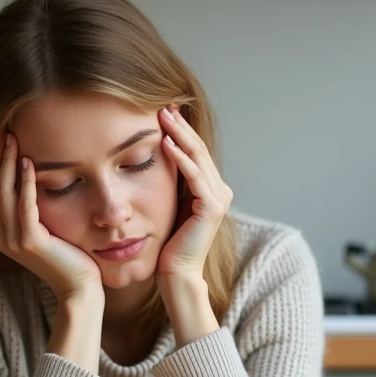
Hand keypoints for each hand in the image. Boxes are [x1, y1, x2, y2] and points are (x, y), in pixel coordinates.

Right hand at [0, 132, 103, 302]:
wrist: (78, 287)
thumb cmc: (67, 256)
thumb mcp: (43, 229)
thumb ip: (31, 209)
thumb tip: (31, 177)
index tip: (2, 139)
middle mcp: (0, 235)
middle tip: (4, 131)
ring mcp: (11, 239)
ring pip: (2, 192)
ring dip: (8, 162)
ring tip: (13, 139)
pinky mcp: (28, 241)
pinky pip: (23, 204)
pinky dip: (25, 181)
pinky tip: (29, 162)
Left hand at [156, 105, 233, 280]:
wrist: (177, 272)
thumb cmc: (168, 242)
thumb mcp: (168, 203)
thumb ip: (170, 182)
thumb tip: (155, 155)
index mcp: (211, 187)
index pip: (195, 151)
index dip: (181, 129)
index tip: (164, 109)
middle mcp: (220, 190)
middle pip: (198, 149)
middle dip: (180, 125)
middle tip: (163, 104)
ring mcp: (219, 198)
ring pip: (198, 157)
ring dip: (180, 135)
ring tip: (163, 116)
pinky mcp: (212, 208)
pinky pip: (195, 176)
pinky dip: (181, 159)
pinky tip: (166, 144)